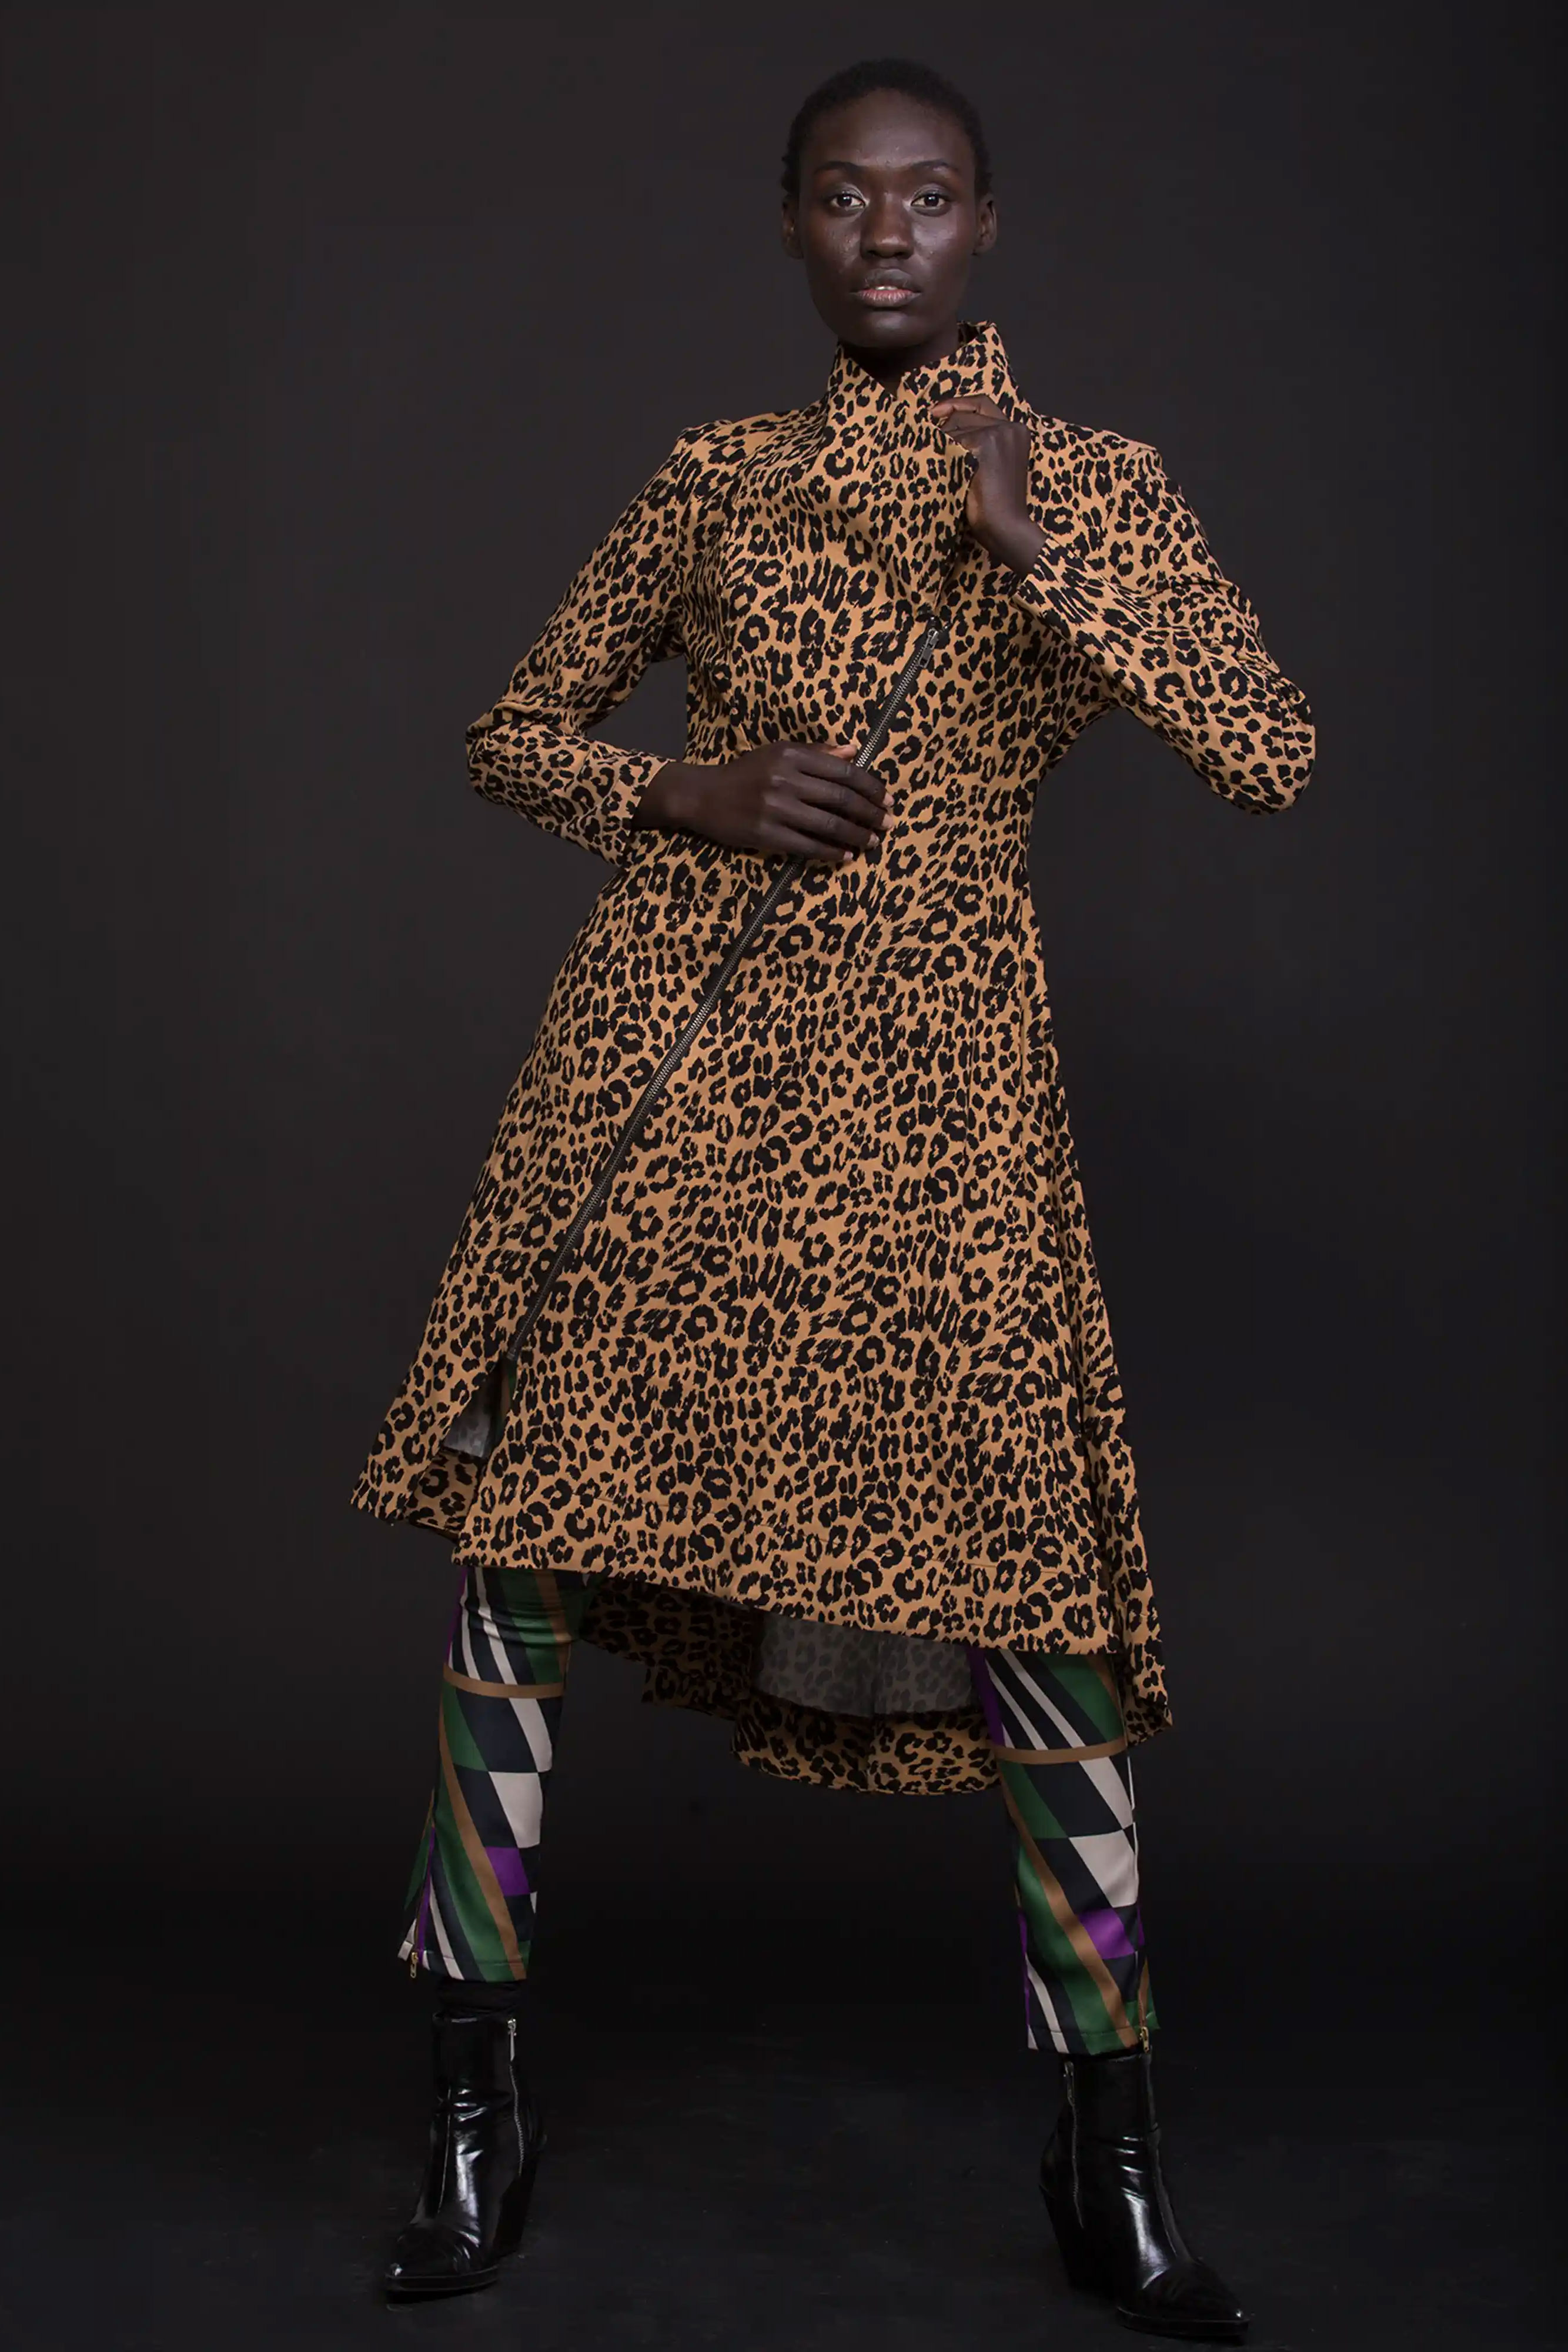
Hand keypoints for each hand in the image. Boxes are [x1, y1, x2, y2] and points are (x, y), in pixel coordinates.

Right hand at [632, 742, 887, 861]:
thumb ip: (816, 752)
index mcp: (791, 756)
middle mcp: (785, 780)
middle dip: (871, 813)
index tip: (888, 799)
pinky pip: (808, 846)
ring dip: (857, 836)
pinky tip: (846, 856)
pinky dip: (831, 853)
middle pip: (841, 799)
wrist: (703, 795)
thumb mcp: (778, 753)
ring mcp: (776, 809)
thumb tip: (854, 751)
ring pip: (829, 825)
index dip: (870, 787)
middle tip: (889, 824)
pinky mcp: (766, 834)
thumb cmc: (745, 773)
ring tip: (872, 842)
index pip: (843, 771)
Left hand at [930, 394, 1047, 575]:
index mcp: (1017, 431)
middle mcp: (1011, 426)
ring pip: (955, 426)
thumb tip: (941, 424)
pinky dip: (943, 455)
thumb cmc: (995, 507)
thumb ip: (979, 443)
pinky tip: (944, 471)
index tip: (934, 412)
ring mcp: (1000, 432)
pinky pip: (952, 440)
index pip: (982, 404)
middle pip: (964, 415)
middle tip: (926, 441)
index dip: (957, 404)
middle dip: (944, 429)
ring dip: (942, 445)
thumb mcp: (990, 467)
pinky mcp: (987, 443)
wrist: (1005, 527)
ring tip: (939, 466)